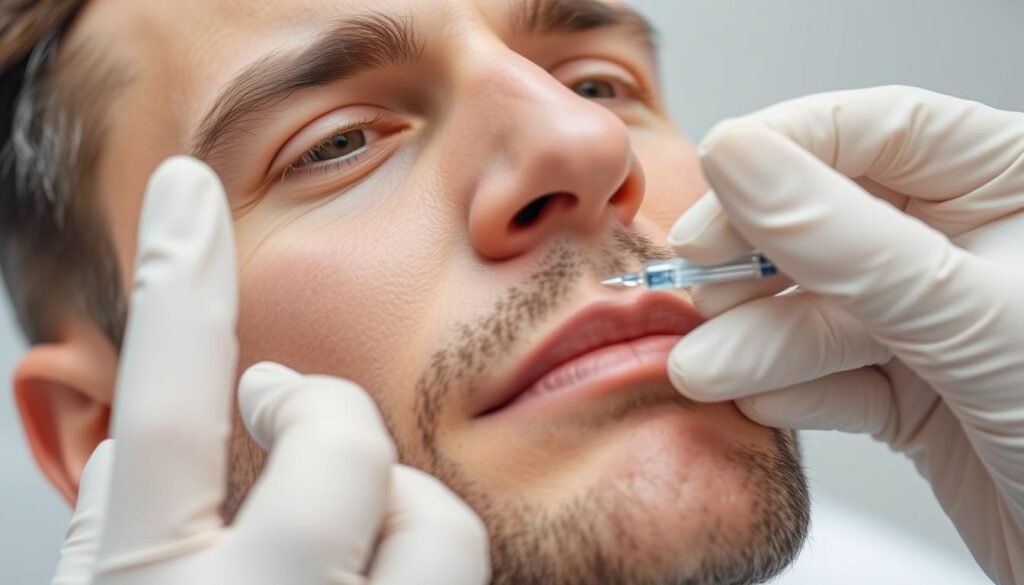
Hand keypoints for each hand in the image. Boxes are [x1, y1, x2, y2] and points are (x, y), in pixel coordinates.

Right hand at [51, 157, 489, 584]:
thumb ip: (120, 532)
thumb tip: (135, 443)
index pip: (164, 412)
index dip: (178, 290)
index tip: (189, 190)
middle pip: (340, 441)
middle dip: (330, 411)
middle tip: (298, 418)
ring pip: (435, 520)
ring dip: (404, 510)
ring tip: (361, 545)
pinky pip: (470, 580)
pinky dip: (427, 572)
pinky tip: (382, 583)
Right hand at [666, 86, 1023, 583]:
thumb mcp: (966, 315)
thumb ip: (845, 241)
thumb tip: (742, 159)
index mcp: (1008, 183)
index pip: (876, 131)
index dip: (786, 148)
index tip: (714, 172)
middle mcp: (966, 243)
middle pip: (827, 218)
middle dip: (754, 261)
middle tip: (698, 283)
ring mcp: (935, 321)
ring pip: (818, 308)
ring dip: (753, 342)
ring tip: (705, 369)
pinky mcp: (912, 391)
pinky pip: (830, 377)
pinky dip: (787, 391)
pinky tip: (757, 399)